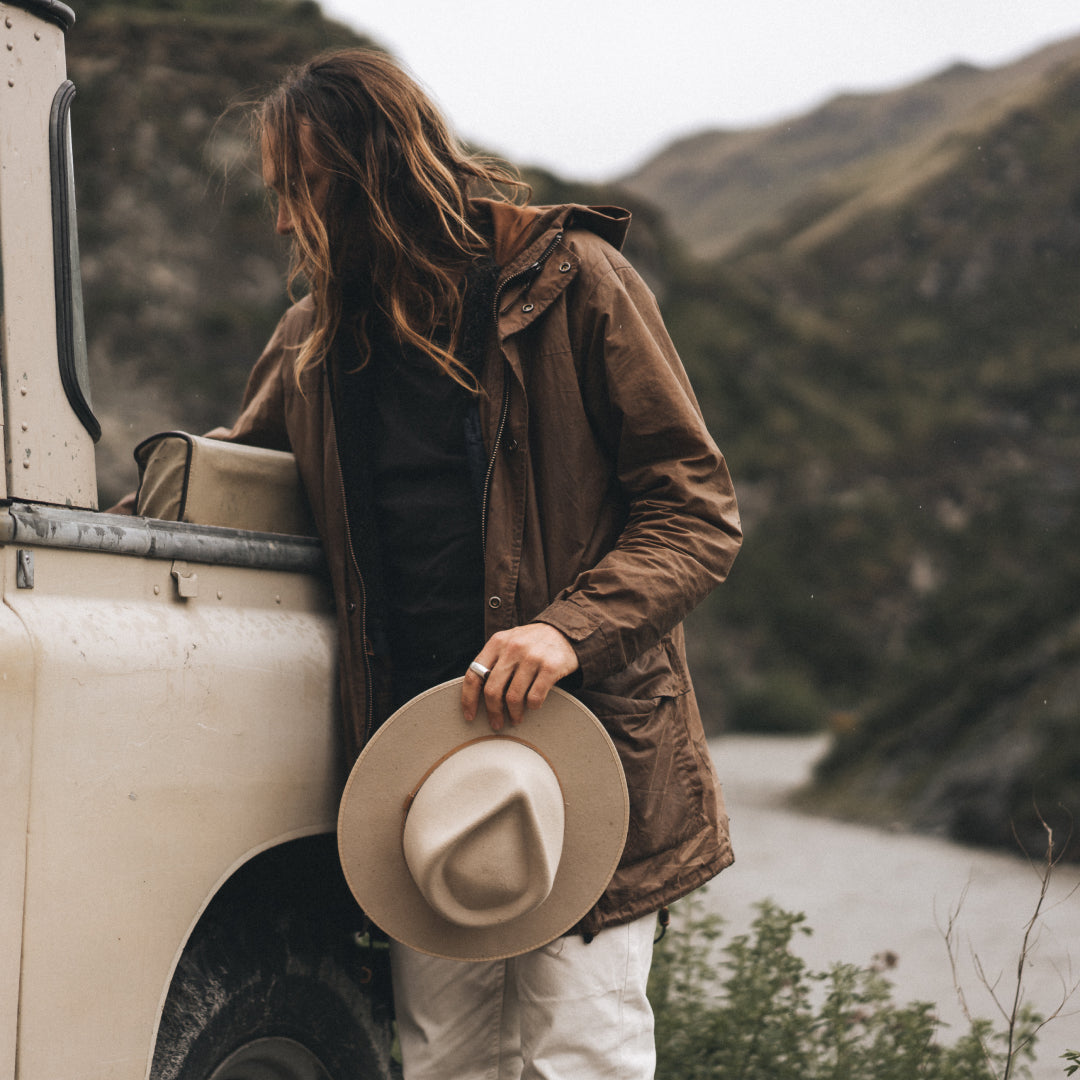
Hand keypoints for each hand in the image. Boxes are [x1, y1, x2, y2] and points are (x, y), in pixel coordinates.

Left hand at [461, 623, 579, 730]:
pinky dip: (532, 707)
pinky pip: (535, 697)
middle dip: (493, 712)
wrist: (565, 632)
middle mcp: (512, 648)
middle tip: (497, 723)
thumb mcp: (508, 642)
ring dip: (513, 713)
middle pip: (492, 690)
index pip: (473, 674)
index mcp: (497, 642)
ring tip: (516, 718)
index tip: (469, 715)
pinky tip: (533, 706)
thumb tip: (475, 694)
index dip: (468, 699)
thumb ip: (493, 661)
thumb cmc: (531, 643)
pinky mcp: (550, 667)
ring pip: (513, 697)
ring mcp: (532, 657)